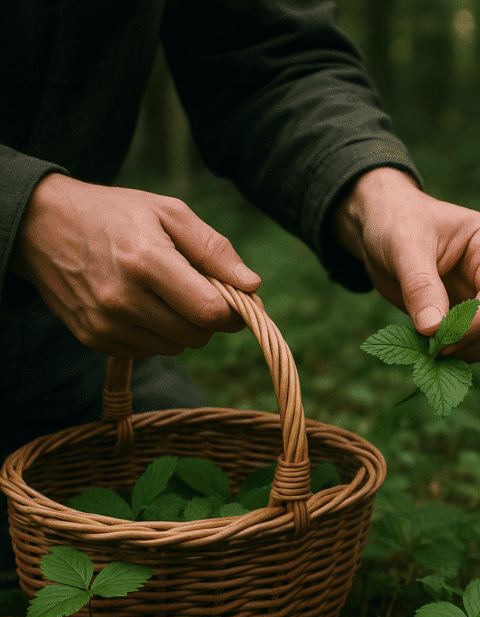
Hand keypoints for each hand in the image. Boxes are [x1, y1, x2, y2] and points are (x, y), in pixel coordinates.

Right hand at [9, 173, 260, 357]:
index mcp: (147, 262)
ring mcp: (106, 323)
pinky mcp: (93, 338)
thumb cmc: (114, 214)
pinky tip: (141, 305)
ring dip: (182, 326)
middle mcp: (124, 299)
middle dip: (208, 317)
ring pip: (175, 347)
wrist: (41, 225)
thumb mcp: (169, 213)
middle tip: (196, 288)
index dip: (233, 310)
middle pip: (197, 335)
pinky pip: (148, 352)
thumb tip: (252, 285)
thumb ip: (214, 249)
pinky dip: (156, 334)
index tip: (235, 298)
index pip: (211, 312)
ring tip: (163, 292)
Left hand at [332, 168, 479, 361]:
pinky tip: (427, 346)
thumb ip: (420, 286)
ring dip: (464, 352)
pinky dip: (455, 353)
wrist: (382, 226)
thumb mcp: (403, 246)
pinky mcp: (471, 314)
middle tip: (430, 349)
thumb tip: (433, 330)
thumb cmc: (395, 223)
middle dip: (470, 341)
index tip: (440, 338)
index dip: (475, 322)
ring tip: (425, 346)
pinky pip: (475, 344)